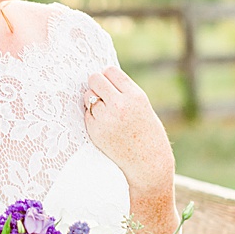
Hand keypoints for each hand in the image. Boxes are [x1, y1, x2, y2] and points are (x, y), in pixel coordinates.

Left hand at [83, 66, 174, 193]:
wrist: (148, 162)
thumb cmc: (147, 132)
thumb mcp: (143, 107)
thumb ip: (125, 93)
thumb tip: (102, 78)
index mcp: (135, 96)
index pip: (110, 71)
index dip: (108, 76)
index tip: (109, 81)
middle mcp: (119, 105)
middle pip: (95, 79)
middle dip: (97, 84)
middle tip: (102, 93)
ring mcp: (105, 119)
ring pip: (87, 96)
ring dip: (93, 100)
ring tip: (105, 110)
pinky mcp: (94, 130)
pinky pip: (86, 114)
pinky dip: (92, 116)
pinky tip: (104, 124)